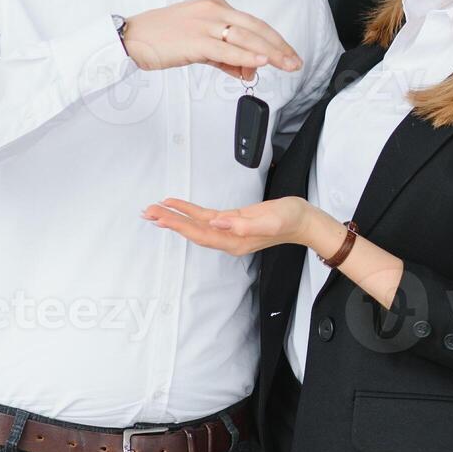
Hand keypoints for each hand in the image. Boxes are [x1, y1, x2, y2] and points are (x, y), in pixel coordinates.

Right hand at [122, 0, 302, 78]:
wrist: (132, 36)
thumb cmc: (163, 38)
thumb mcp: (199, 43)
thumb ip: (225, 57)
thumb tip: (249, 71)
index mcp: (216, 6)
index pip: (254, 23)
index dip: (275, 39)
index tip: (288, 53)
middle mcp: (213, 10)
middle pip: (256, 28)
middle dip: (280, 46)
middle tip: (295, 62)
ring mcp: (204, 24)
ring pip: (246, 38)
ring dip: (270, 53)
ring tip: (286, 65)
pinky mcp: (195, 40)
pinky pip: (227, 49)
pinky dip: (247, 56)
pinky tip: (261, 63)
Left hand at [142, 196, 314, 255]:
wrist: (304, 221)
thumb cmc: (291, 219)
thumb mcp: (271, 219)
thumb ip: (244, 224)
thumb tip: (218, 223)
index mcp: (236, 240)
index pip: (201, 232)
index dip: (179, 223)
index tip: (162, 214)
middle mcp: (230, 239)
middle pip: (193, 231)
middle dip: (170, 222)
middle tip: (148, 212)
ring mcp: (231, 233)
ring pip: (197, 226)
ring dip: (176, 219)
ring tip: (156, 212)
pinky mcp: (234, 223)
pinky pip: (206, 220)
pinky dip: (190, 215)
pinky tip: (179, 211)